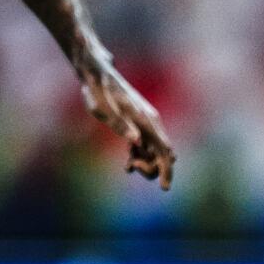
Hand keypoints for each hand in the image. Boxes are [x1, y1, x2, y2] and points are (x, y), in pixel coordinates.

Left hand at [78, 62, 175, 189]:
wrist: (97, 75)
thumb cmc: (98, 92)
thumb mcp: (104, 111)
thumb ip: (121, 126)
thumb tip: (136, 141)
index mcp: (146, 121)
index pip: (164, 150)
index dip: (166, 170)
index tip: (164, 188)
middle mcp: (151, 122)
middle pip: (162, 154)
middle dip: (152, 168)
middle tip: (130, 167)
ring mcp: (145, 123)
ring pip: (155, 151)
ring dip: (145, 162)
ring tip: (128, 165)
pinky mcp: (138, 124)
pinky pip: (146, 146)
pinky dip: (140, 156)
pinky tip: (128, 164)